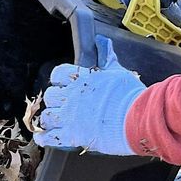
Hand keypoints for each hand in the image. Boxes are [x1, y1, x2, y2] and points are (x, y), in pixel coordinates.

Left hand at [34, 38, 145, 157]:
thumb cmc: (131, 95)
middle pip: (50, 96)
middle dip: (54, 101)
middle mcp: (73, 96)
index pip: (58, 74)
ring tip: (53, 123)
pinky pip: (50, 137)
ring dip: (49, 120)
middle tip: (60, 105)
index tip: (61, 85)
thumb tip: (103, 42)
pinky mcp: (72, 135)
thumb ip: (107, 57)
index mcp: (82, 79)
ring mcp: (70, 116)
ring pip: (46, 116)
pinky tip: (43, 138)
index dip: (57, 80)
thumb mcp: (118, 71)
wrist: (137, 118)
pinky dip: (44, 138)